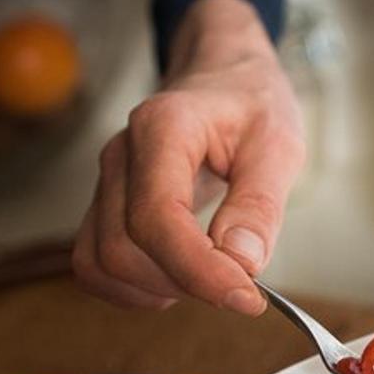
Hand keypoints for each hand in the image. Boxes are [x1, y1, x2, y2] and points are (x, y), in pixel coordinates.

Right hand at [72, 0, 304, 314]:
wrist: (222, 76)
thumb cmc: (250, 104)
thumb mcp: (278, 143)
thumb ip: (260, 204)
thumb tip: (243, 262)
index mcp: (163, 128)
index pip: (158, 218)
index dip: (198, 270)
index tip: (247, 297)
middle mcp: (122, 155)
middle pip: (122, 250)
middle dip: (184, 283)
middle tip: (239, 283)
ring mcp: (105, 182)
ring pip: (101, 264)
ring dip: (156, 290)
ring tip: (208, 278)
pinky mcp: (103, 207)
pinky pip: (95, 266)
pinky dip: (133, 289)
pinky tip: (177, 279)